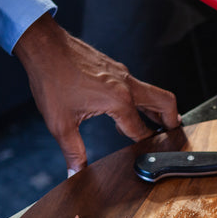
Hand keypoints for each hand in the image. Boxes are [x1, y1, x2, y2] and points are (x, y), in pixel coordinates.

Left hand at [14, 13, 180, 174]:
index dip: (145, 146)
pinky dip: (142, 99)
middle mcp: (126, 85)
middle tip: (173, 135)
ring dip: (157, 109)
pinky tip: (129, 108)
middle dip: (171, 121)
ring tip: (157, 123)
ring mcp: (122, 73)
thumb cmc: (51, 78)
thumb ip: (73, 151)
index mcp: (119, 100)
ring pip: (152, 92)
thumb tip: (75, 173)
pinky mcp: (114, 67)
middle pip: (164, 103)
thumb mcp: (60, 123)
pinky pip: (137, 85)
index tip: (149, 156)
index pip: (141, 130)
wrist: (43, 45)